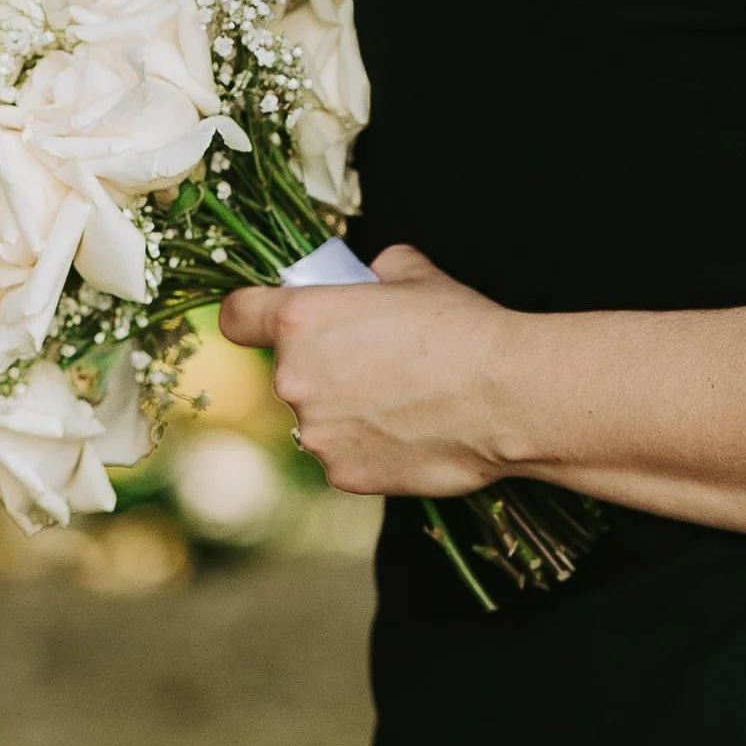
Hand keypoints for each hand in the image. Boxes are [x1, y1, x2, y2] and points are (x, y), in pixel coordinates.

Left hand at [218, 244, 515, 495]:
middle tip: (378, 363)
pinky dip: (371, 447)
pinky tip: (414, 432)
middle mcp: (295, 379)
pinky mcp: (343, 474)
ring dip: (347, 411)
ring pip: (319, 418)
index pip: (238, 315)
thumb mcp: (419, 276)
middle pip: (289, 371)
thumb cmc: (464, 329)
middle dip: (324, 368)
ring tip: (407, 402)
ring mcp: (317, 433)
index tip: (269, 319)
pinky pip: (346, 455)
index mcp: (302, 321)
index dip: (254, 315)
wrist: (507, 396)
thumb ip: (381, 271)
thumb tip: (377, 273)